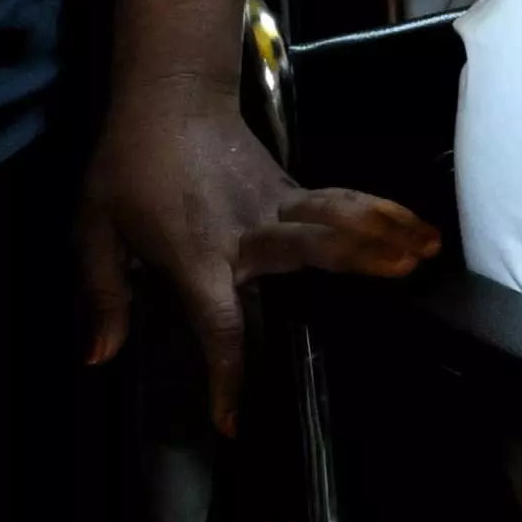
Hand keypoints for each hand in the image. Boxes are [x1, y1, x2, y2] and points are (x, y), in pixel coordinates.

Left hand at [79, 90, 420, 432]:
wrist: (169, 97)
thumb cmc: (126, 167)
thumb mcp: (92, 229)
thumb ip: (103, 294)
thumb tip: (99, 358)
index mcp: (196, 254)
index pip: (217, 323)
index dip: (226, 374)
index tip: (232, 424)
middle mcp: (247, 231)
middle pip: (309, 247)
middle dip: (357, 256)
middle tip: (403, 268)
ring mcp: (275, 203)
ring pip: (336, 217)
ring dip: (384, 227)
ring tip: (429, 247)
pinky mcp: (290, 186)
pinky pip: (337, 202)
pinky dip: (378, 212)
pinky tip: (415, 226)